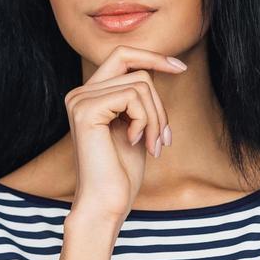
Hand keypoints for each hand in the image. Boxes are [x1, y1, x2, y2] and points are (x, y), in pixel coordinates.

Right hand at [64, 45, 185, 222]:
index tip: (180, 68)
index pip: (122, 56)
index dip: (152, 56)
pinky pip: (133, 97)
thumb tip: (156, 68)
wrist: (106, 203)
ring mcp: (80, 100)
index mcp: (88, 95)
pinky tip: (136, 143)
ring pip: (140, 84)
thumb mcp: (135, 126)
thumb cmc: (121, 173)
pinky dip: (145, 121)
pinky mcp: (86, 110)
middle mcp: (79, 93)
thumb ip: (139, 99)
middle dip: (159, 104)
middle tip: (163, 137)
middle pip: (137, 71)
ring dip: (156, 118)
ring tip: (152, 145)